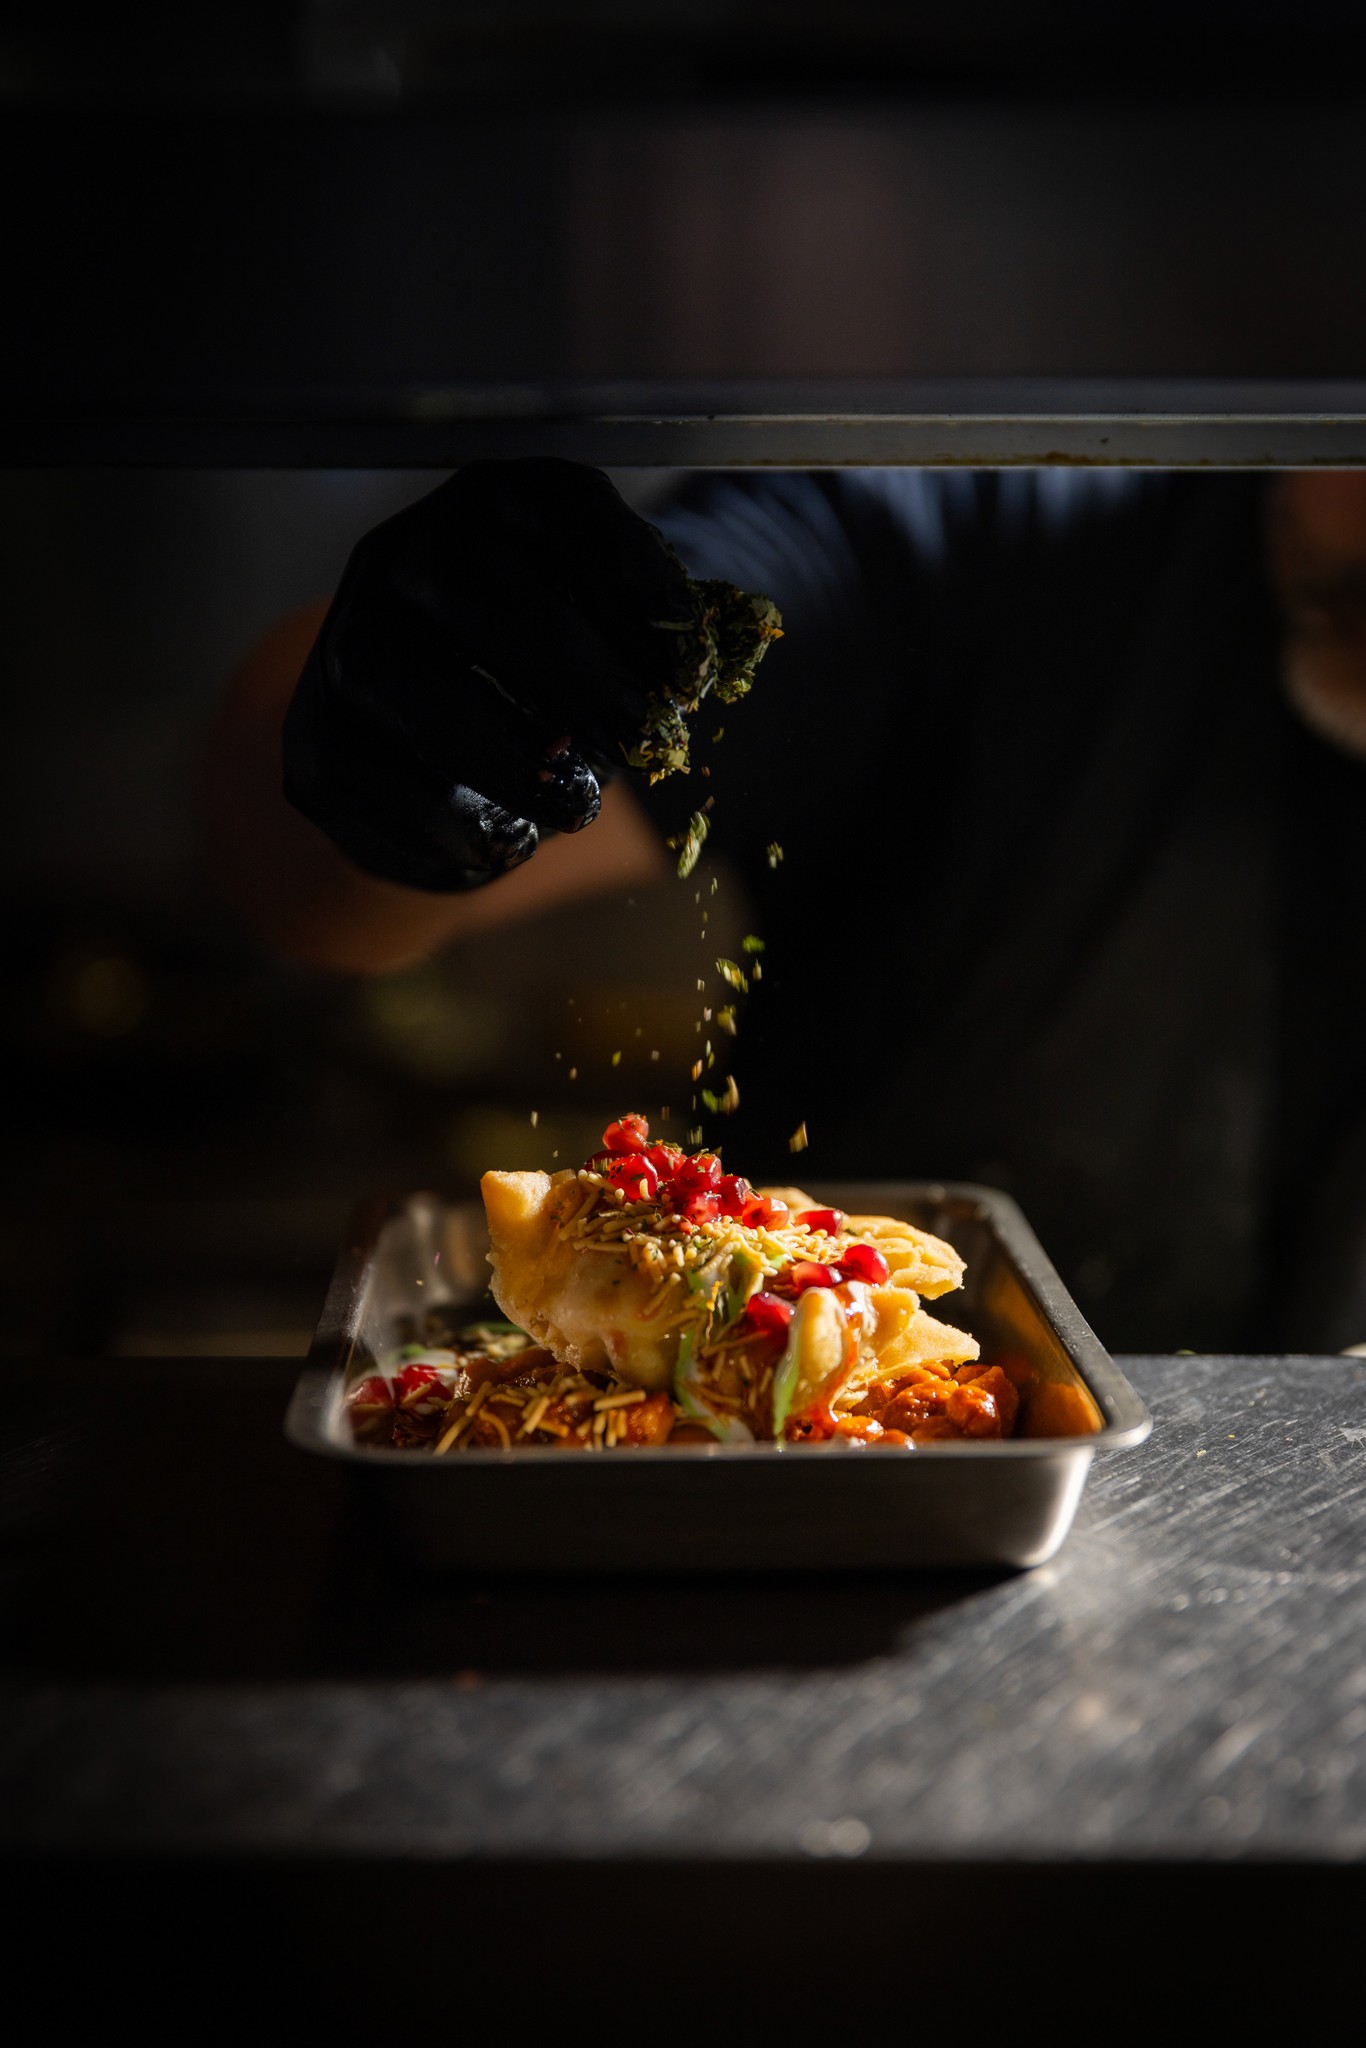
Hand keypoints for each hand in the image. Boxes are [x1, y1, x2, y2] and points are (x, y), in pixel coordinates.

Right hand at [282, 460, 696, 890]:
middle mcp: (402, 555)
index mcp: (487, 505)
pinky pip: (393, 784)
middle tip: (644, 736)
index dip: (633, 578)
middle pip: (485, 593)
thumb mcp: (602, 639)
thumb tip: (696, 667)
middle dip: (583, 675)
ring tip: (580, 802)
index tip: (689, 660)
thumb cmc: (535, 689)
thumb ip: (648, 641)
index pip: (558, 506)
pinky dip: (467, 820)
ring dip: (521, 759)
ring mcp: (347, 644)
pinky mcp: (320, 742)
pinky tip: (512, 835)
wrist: (417, 767)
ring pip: (426, 695)